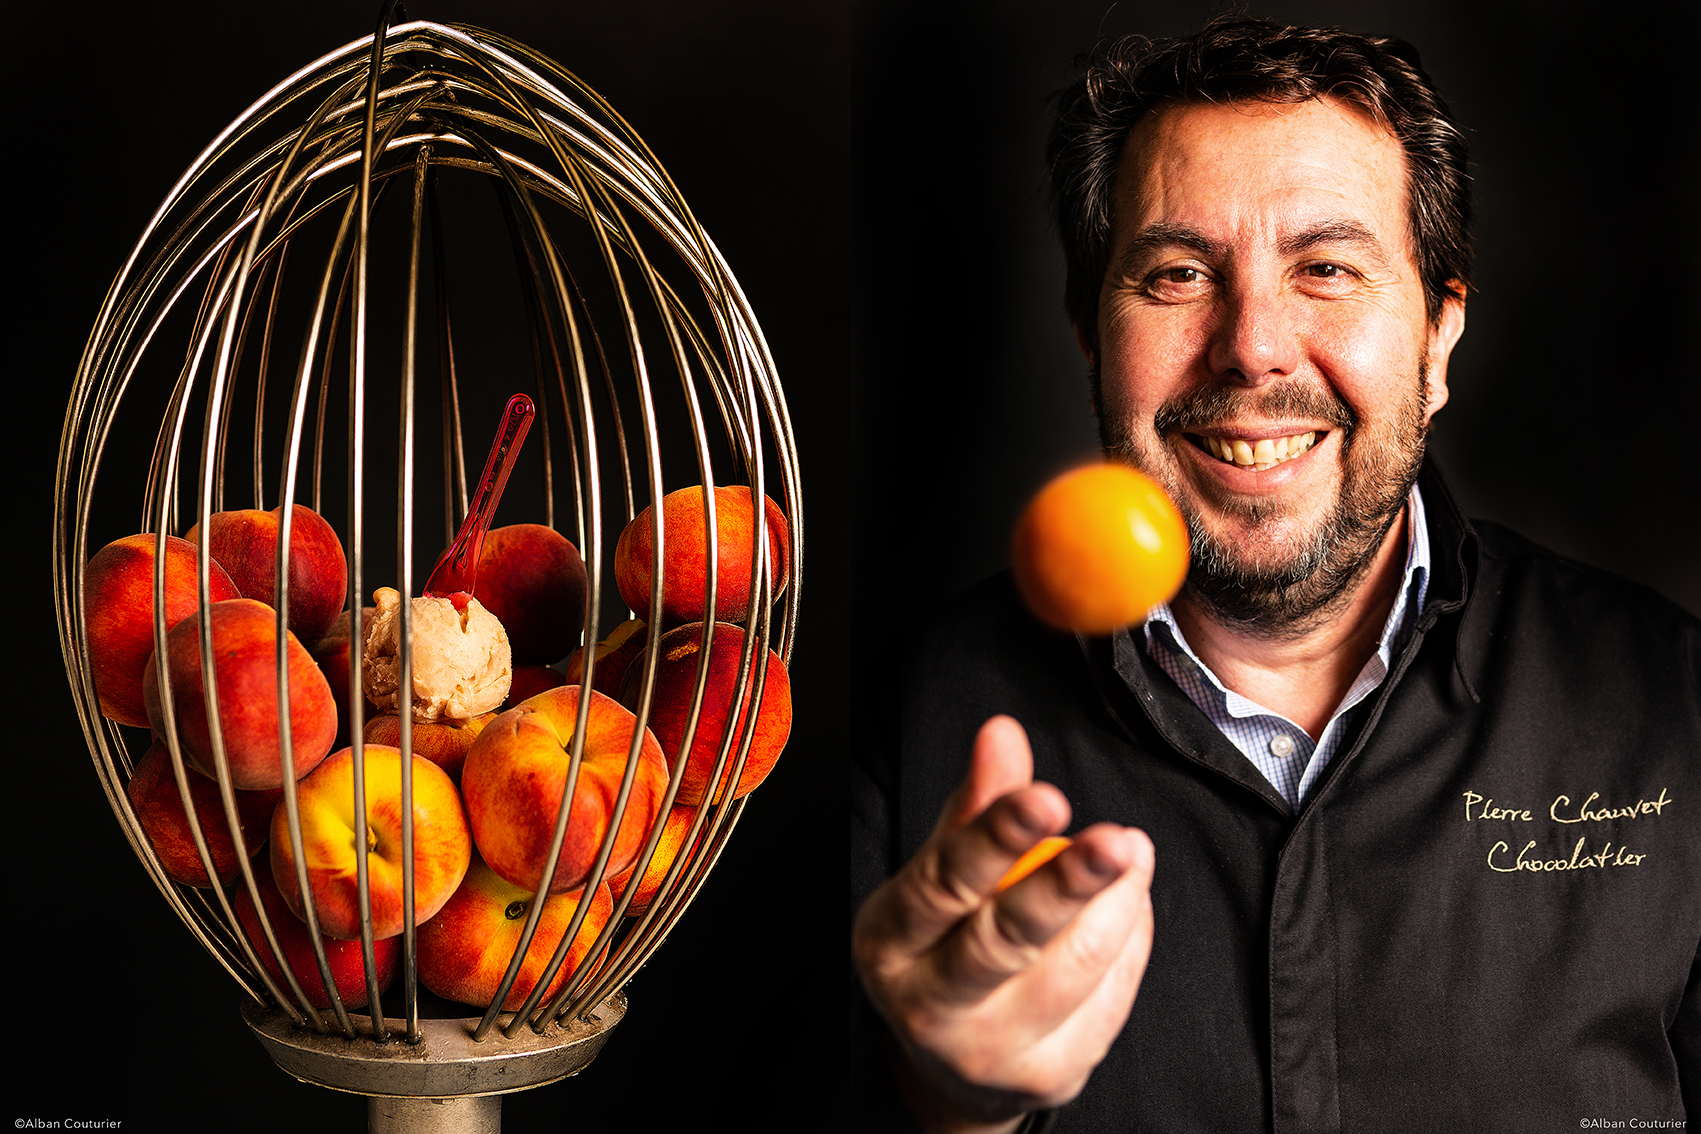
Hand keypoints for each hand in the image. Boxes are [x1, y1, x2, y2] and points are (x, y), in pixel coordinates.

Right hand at [852, 715, 1154, 1132]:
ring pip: (1073, 970)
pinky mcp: (1047, 1077)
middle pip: (1006, 940)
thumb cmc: (947, 937)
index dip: (995, 836)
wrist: (953, 1058)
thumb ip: (977, 802)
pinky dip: (1128, 944)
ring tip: (1129, 853)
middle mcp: (929, 1006)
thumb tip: (1003, 731)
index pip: (945, 882)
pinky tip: (1123, 908)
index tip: (1045, 795)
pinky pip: (1110, 1001)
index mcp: (890, 941)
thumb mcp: (943, 869)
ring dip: (1117, 905)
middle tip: (1119, 841)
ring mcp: (990, 1052)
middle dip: (1069, 885)